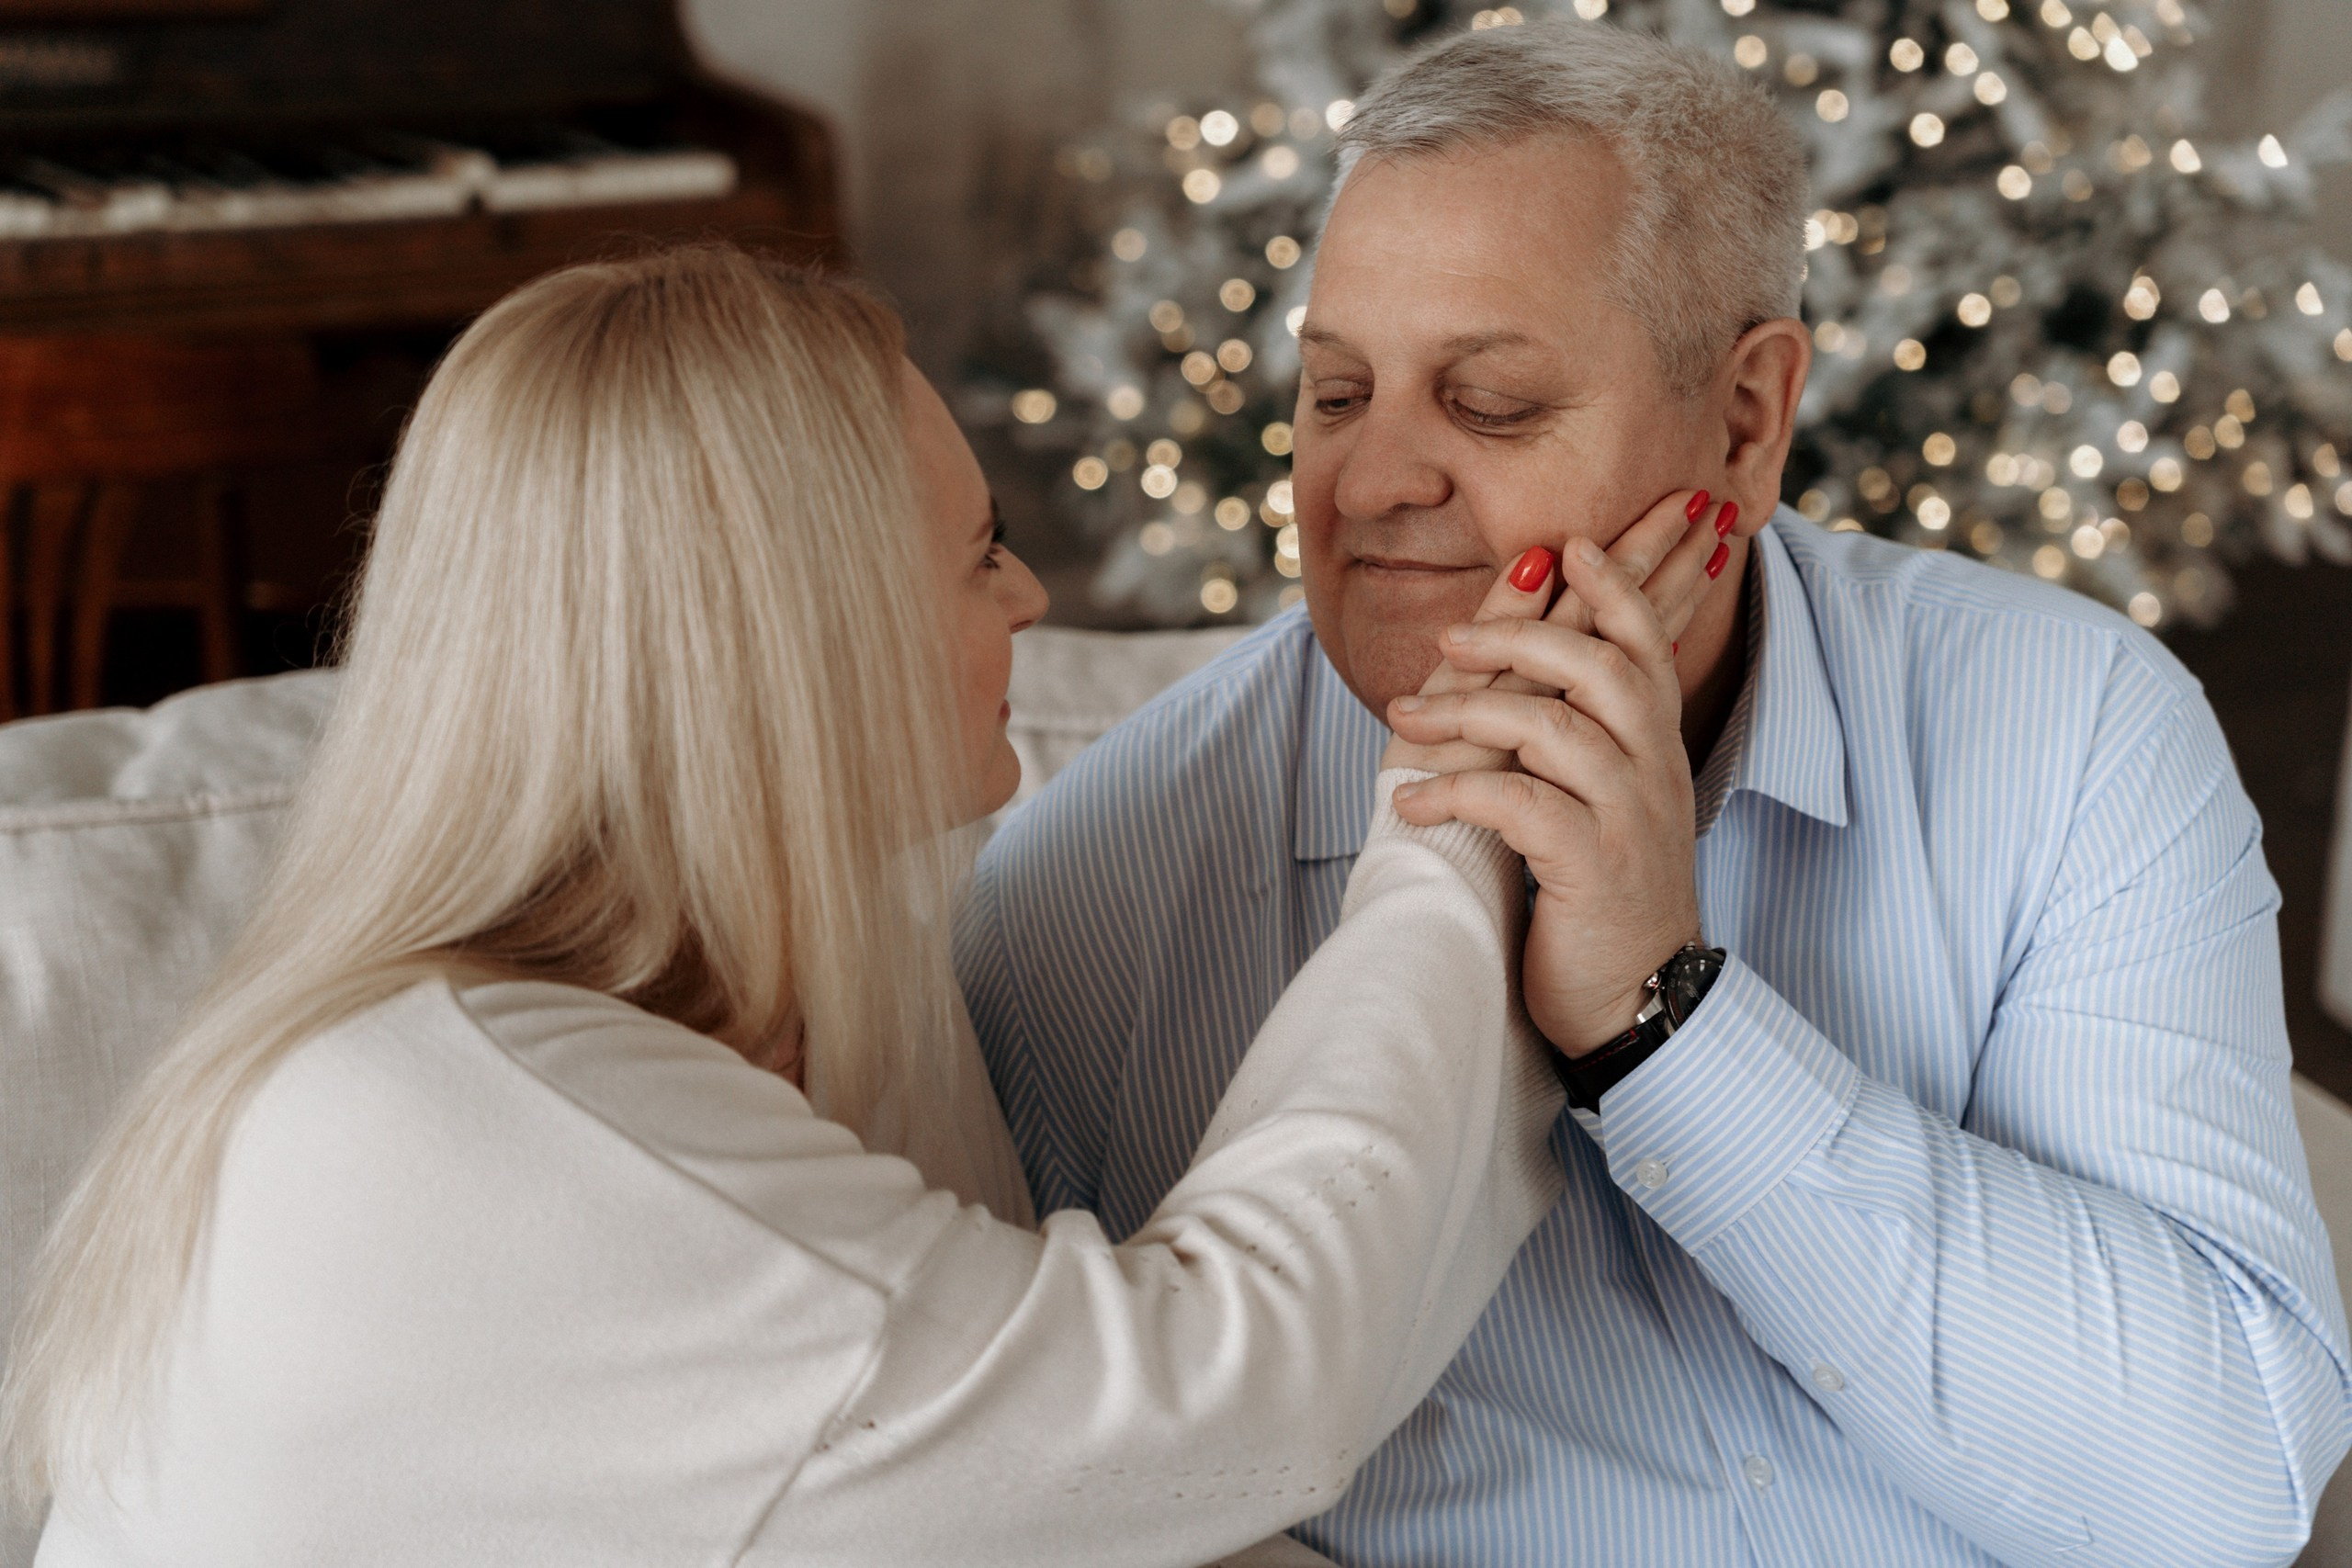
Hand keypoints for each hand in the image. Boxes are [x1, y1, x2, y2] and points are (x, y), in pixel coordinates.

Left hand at [1384, 491, 1735, 1054]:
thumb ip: (1578, 738)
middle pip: (1599, 667)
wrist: (1634, 1002)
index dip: (1613, 588)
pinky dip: (1457, 794)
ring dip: (1466, 715)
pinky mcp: (1594, 867)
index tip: (1569, 543)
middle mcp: (1654, 771)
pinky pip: (1519, 805)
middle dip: (1520, 638)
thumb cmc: (1597, 897)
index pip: (1643, 645)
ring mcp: (1630, 817)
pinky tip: (1411, 805)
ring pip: (1552, 729)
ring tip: (1401, 721)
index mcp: (1655, 749)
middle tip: (1446, 640)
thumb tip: (1526, 674)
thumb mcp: (1600, 804)